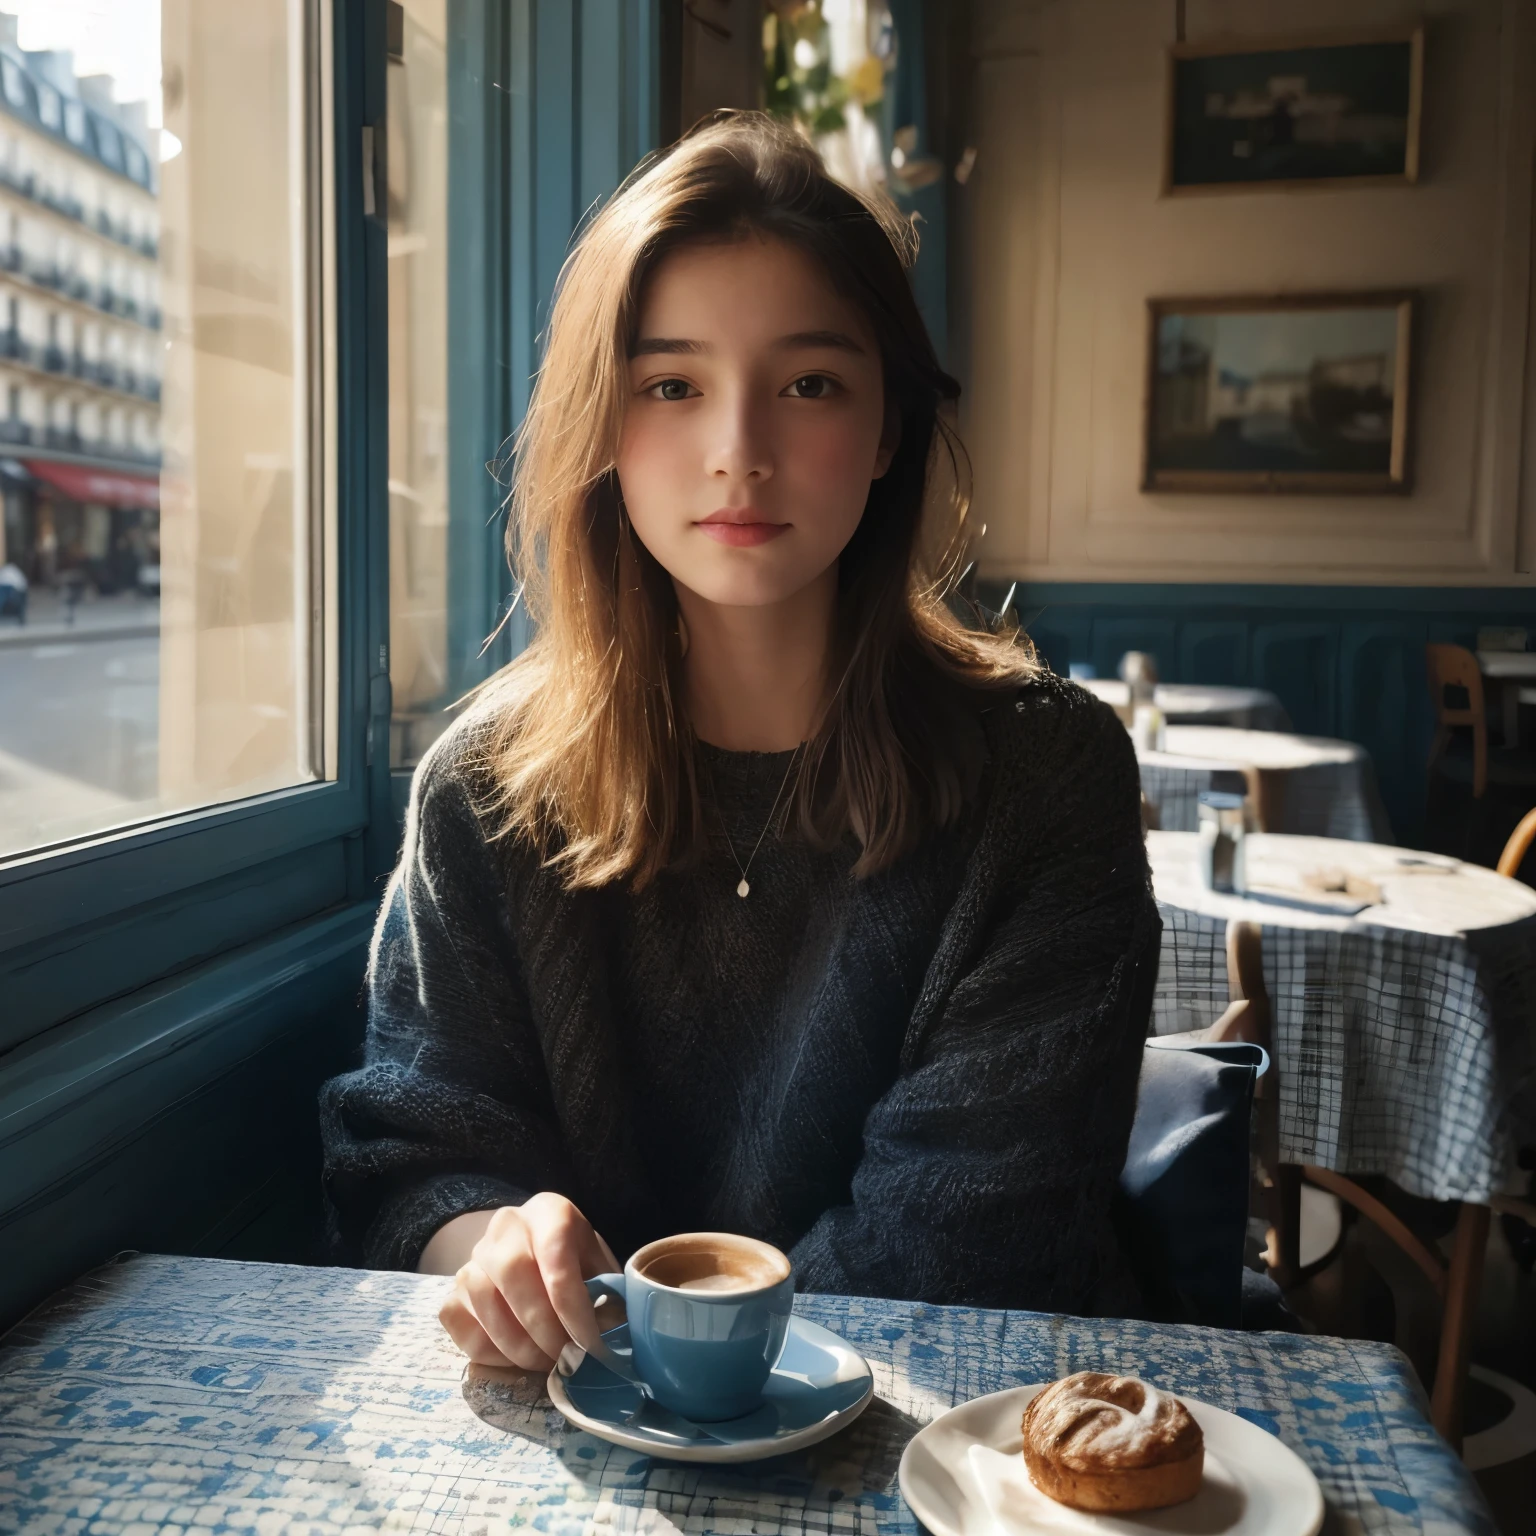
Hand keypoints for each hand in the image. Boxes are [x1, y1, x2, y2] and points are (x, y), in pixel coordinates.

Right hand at [436, 1193, 619, 1371]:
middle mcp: (506, 1226)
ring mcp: (473, 1257)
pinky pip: (459, 1323)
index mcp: (549, 1211)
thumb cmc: (575, 1263)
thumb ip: (608, 1295)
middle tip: (566, 1357)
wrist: (534, 1252)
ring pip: (483, 1299)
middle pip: (513, 1273)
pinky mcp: (452, 1289)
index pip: (556, 1258)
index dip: (574, 1308)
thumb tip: (613, 1333)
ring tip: (546, 1362)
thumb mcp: (599, 1267)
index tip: (591, 1345)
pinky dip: (488, 1350)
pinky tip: (515, 1359)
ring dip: (518, 1344)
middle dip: (543, 1327)